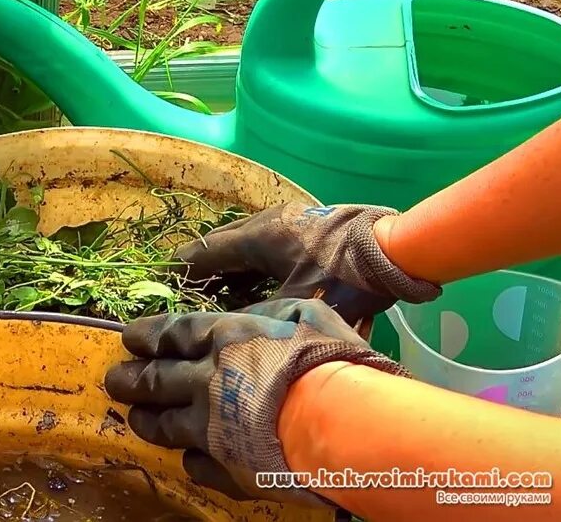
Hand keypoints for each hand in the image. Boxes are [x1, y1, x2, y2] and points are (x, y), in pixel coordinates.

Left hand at [104, 299, 408, 506]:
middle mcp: (206, 383)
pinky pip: (197, 465)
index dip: (147, 336)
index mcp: (225, 340)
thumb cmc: (330, 362)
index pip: (172, 334)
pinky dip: (190, 459)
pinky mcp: (225, 468)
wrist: (341, 425)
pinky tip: (187, 458)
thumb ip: (271, 313)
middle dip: (130, 380)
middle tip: (114, 381)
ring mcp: (210, 430)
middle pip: (156, 381)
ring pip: (165, 426)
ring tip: (134, 418)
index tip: (129, 338)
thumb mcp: (305, 315)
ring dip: (147, 420)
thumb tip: (253, 316)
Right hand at [174, 203, 440, 326]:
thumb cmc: (345, 279)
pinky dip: (254, 265)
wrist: (397, 252)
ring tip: (218, 295)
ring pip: (247, 245)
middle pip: (224, 246)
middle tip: (188, 295)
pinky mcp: (307, 228)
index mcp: (257, 236)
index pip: (206, 252)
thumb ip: (258, 320)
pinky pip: (267, 246)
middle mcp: (268, 222)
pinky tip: (256, 287)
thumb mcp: (297, 306)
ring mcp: (289, 222)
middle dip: (206, 271)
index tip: (163, 285)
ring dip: (232, 269)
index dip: (184, 272)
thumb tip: (227, 338)